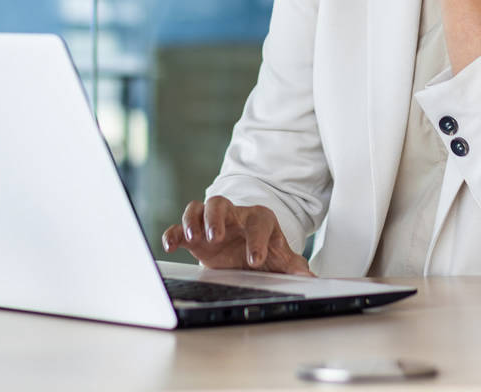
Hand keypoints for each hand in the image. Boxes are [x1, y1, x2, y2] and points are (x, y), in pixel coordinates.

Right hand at [160, 197, 313, 275]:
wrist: (246, 251)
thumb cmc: (264, 250)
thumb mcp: (280, 258)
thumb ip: (294, 266)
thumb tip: (310, 277)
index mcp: (258, 219)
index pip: (259, 223)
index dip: (257, 240)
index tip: (254, 261)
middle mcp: (233, 216)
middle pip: (220, 203)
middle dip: (216, 218)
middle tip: (216, 238)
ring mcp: (211, 223)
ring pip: (198, 208)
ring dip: (193, 221)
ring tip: (194, 237)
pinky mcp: (193, 235)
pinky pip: (179, 227)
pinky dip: (173, 233)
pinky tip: (170, 245)